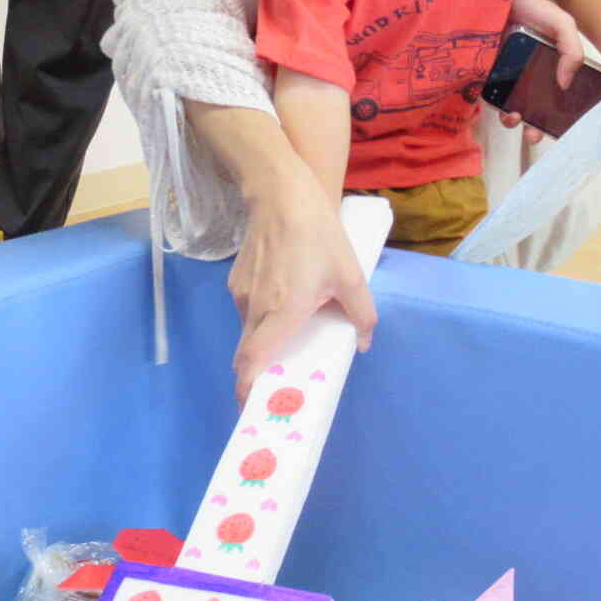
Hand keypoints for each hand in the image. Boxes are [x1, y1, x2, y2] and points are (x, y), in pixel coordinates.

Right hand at [229, 170, 375, 403]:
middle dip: (260, 372)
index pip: (252, 361)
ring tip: (291, 333)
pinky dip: (262, 317)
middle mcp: (254, 307)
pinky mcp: (236, 279)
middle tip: (281, 381)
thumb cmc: (318, 235)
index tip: (252, 407)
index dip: (248, 389)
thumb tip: (363, 343)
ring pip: (249, 329)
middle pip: (249, 352)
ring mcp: (240, 293)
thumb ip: (362, 315)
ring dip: (265, 339)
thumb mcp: (351, 275)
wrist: (281, 193)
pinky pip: (247, 309)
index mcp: (281, 312)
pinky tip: (285, 300)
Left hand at [501, 0, 584, 145]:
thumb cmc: (534, 7)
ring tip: (514, 118)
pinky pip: (487, 92)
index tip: (558, 128)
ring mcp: (505, 73)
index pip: (556, 98)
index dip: (559, 116)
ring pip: (510, 104)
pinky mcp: (484, 70)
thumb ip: (572, 52)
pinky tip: (498, 106)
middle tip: (533, 134)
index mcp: (550, 66)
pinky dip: (492, 105)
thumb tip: (564, 83)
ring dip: (512, 119)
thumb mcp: (562, 25)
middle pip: (533, 107)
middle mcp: (528, 73)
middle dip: (534, 126)